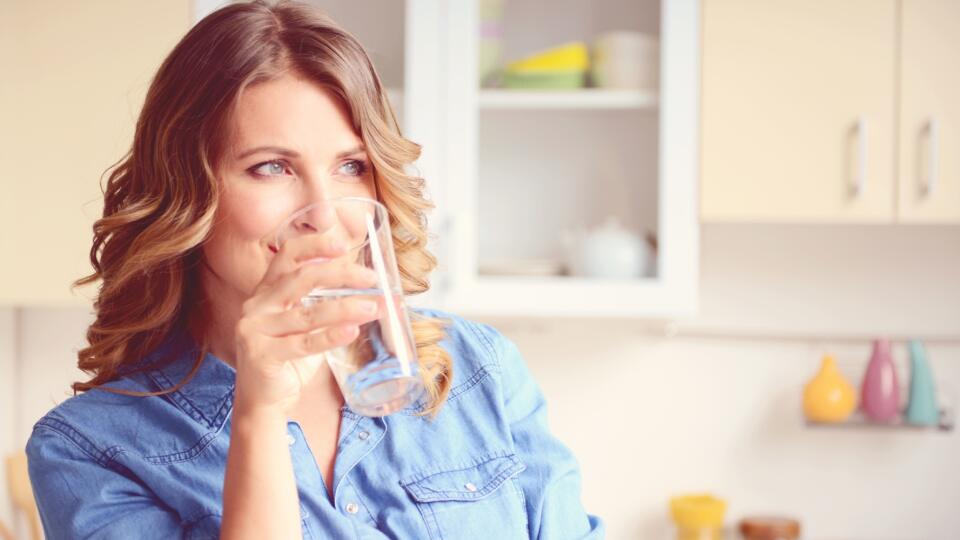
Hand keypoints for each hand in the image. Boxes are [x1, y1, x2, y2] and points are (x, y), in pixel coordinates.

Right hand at [232, 232, 380, 415]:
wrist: (264, 402)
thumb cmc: (289, 359)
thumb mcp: (305, 326)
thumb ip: (325, 305)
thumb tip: (375, 293)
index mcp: (266, 292)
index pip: (287, 256)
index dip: (314, 245)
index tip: (343, 244)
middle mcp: (256, 306)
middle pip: (302, 279)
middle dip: (341, 275)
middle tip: (371, 278)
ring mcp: (255, 331)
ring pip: (307, 314)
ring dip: (345, 308)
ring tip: (375, 307)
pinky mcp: (261, 356)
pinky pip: (303, 344)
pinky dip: (330, 336)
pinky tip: (352, 331)